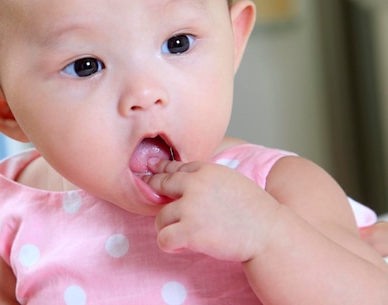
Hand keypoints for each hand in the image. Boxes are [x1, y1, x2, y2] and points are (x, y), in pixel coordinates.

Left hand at [145, 160, 281, 261]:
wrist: (269, 233)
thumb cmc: (254, 210)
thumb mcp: (230, 181)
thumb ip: (206, 177)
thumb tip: (182, 179)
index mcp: (206, 171)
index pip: (176, 167)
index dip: (162, 170)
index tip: (151, 168)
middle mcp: (195, 185)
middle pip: (161, 184)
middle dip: (151, 187)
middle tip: (145, 187)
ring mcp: (190, 208)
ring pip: (160, 217)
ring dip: (167, 226)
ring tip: (182, 234)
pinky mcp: (190, 231)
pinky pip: (163, 238)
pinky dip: (169, 244)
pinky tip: (181, 245)